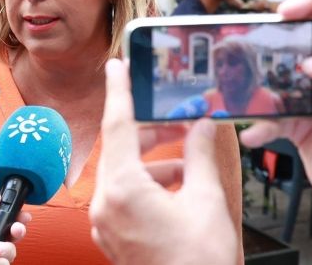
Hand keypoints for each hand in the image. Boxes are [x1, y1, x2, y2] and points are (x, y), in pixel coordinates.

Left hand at [90, 59, 235, 264]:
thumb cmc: (198, 263)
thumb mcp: (206, 202)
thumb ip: (200, 156)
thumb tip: (202, 125)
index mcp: (123, 190)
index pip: (118, 126)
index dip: (119, 92)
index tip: (116, 66)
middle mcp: (105, 204)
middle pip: (120, 149)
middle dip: (148, 130)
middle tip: (172, 115)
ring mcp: (105, 222)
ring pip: (122, 172)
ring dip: (152, 159)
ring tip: (185, 156)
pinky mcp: (112, 234)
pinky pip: (123, 194)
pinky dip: (146, 182)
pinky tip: (177, 184)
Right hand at [240, 0, 311, 239]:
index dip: (311, 3)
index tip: (283, 12)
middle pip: (301, 42)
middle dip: (274, 42)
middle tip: (251, 45)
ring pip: (279, 78)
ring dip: (258, 87)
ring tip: (240, 90)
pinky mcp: (300, 124)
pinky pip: (272, 117)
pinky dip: (259, 125)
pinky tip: (253, 134)